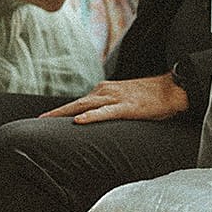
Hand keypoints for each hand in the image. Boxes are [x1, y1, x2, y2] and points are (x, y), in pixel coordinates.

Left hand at [44, 74, 187, 123]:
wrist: (172, 90)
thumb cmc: (152, 98)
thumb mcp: (126, 102)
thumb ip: (111, 109)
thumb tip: (100, 121)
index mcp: (105, 91)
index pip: (79, 102)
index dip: (62, 111)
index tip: (46, 119)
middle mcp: (106, 91)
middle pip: (76, 103)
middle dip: (56, 113)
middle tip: (39, 121)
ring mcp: (115, 98)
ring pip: (85, 106)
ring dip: (65, 113)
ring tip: (49, 120)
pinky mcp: (127, 107)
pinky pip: (105, 112)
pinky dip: (91, 116)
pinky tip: (79, 121)